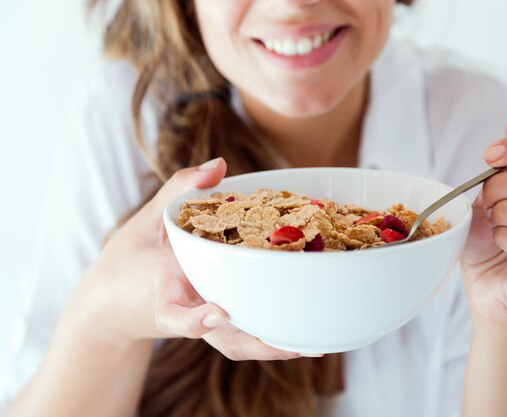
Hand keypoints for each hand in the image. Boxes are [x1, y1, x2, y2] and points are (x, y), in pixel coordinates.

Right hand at [71, 157, 299, 359]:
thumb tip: (220, 164)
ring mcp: (198, 325)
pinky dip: (267, 336)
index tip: (218, 313)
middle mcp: (185, 312)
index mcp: (163, 287)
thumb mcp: (146, 218)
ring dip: (272, 347)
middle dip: (260, 344)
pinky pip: (239, 336)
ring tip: (313, 345)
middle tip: (300, 344)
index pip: (172, 312)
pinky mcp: (208, 328)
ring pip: (236, 345)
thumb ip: (180, 188)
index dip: (194, 319)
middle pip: (222, 339)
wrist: (109, 306)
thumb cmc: (127, 261)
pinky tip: (300, 334)